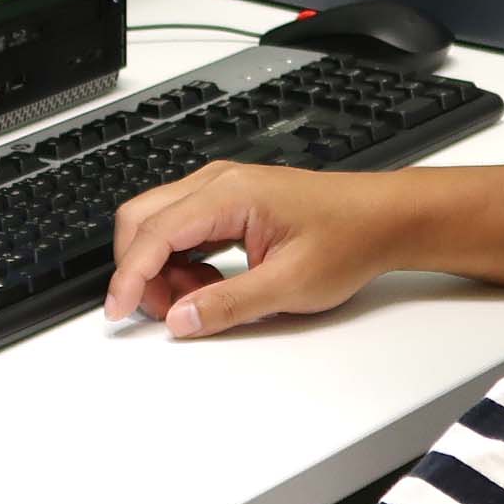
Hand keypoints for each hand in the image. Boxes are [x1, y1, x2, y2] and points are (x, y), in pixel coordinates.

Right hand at [102, 163, 432, 337]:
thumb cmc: (348, 238)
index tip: (120, 310)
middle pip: (142, 219)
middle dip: (140, 270)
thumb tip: (179, 320)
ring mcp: (221, 190)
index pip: (153, 233)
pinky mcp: (229, 203)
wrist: (383, 218)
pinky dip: (182, 261)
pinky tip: (210, 283)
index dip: (130, 276)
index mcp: (228, 195)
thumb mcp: (289, 285)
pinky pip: (183, 229)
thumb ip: (228, 305)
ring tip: (201, 299)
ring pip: (159, 225)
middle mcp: (217, 183)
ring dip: (163, 268)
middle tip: (165, 311)